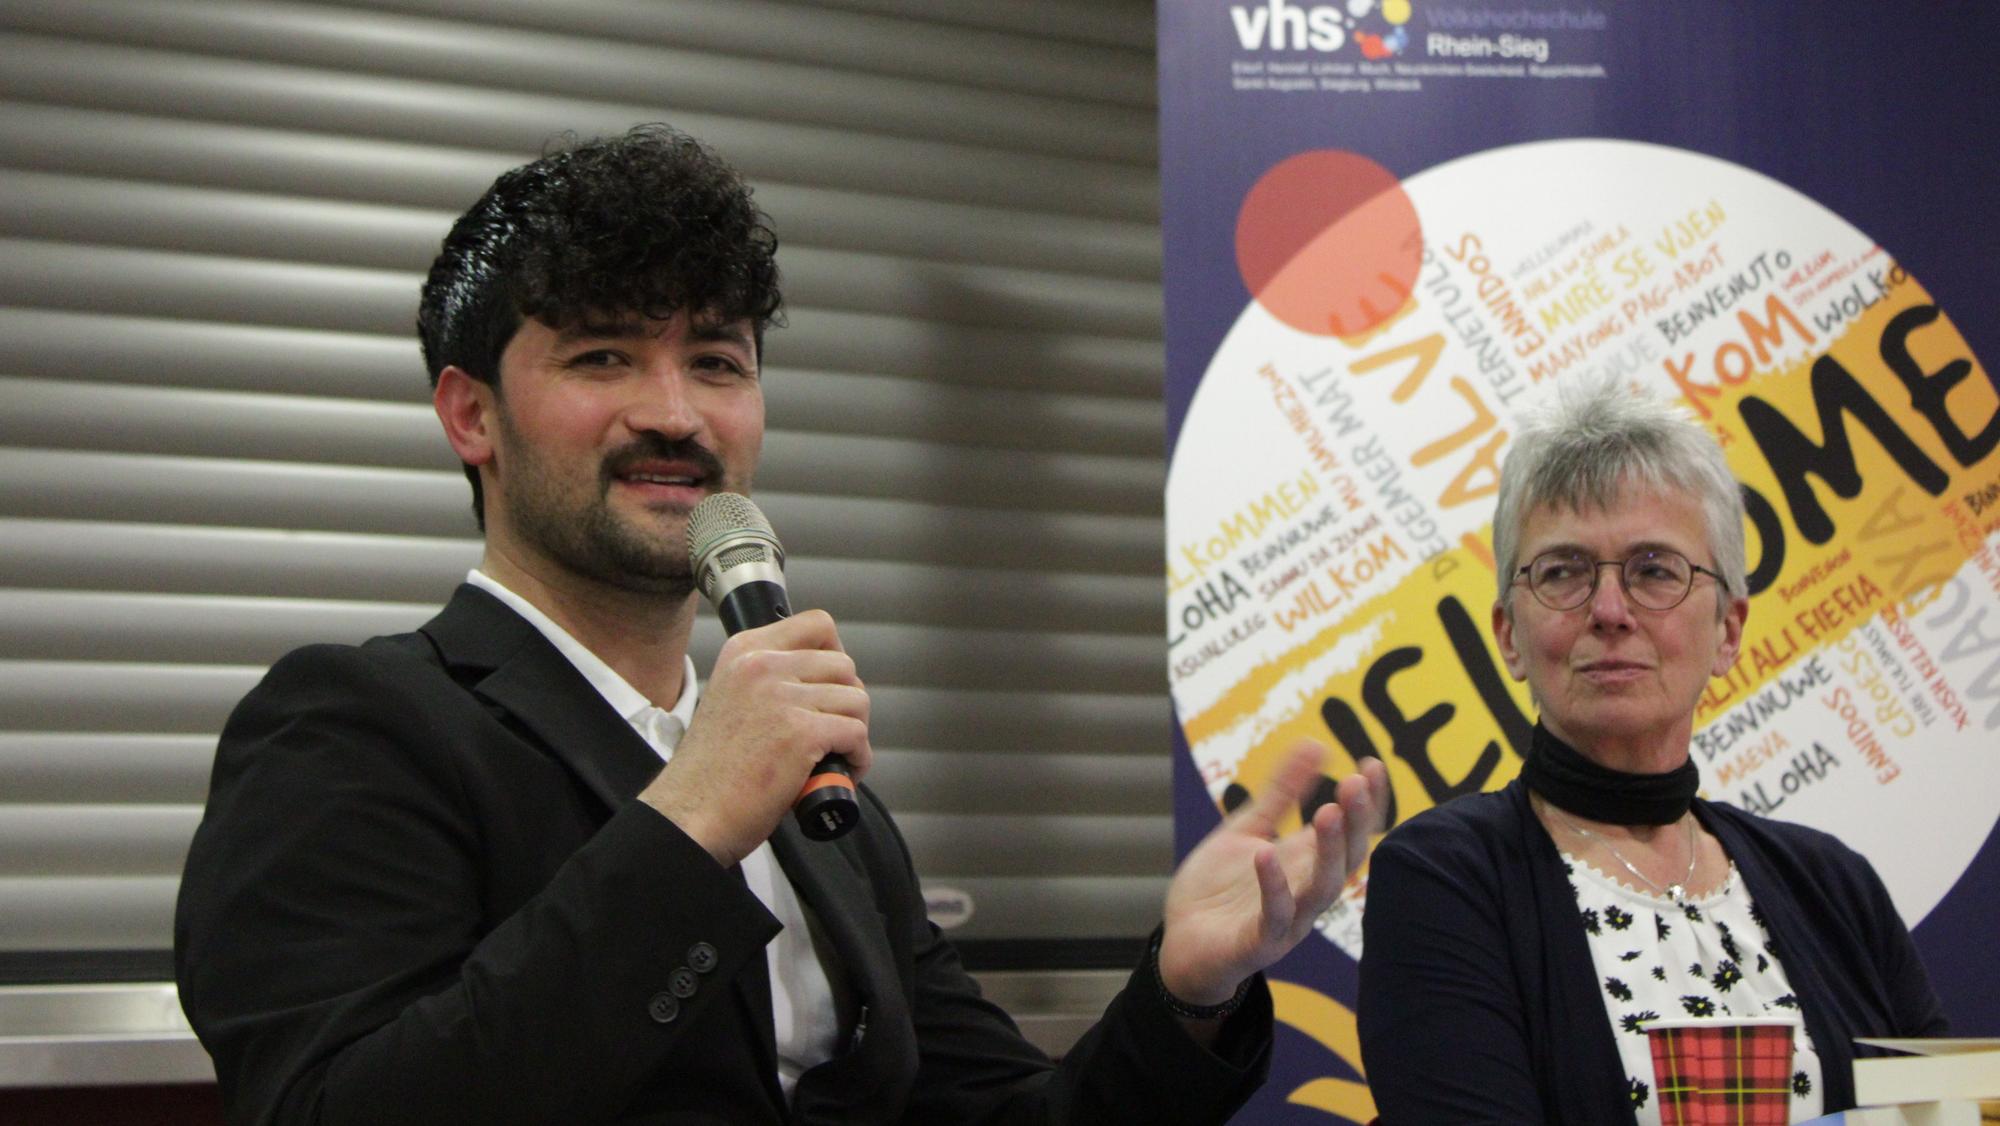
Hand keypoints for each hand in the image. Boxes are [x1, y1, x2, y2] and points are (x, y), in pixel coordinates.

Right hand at [639, 609, 870, 865]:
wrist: (691, 814)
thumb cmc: (712, 771)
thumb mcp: (730, 698)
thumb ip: (767, 680)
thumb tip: (820, 681)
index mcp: (744, 651)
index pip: (817, 625)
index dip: (835, 655)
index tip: (831, 685)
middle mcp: (761, 666)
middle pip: (843, 665)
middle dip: (848, 700)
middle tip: (834, 730)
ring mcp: (781, 697)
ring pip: (856, 700)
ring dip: (856, 731)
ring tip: (837, 754)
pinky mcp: (801, 732)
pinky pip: (857, 733)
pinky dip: (859, 757)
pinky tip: (843, 771)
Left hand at [1157, 743, 1388, 1007]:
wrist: (1181, 945)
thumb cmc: (1220, 891)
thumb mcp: (1247, 830)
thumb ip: (1281, 793)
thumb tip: (1316, 743)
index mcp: (1307, 863)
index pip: (1350, 831)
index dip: (1366, 802)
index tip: (1373, 764)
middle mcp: (1306, 891)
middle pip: (1347, 858)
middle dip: (1355, 821)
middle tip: (1356, 782)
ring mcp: (1287, 920)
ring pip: (1321, 889)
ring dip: (1328, 852)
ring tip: (1327, 812)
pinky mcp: (1258, 943)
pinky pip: (1274, 916)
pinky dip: (1273, 887)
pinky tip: (1266, 853)